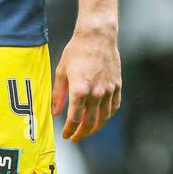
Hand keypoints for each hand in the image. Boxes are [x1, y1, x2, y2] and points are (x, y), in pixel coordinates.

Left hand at [51, 22, 120, 141]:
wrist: (97, 36)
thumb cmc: (76, 51)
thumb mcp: (61, 72)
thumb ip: (58, 94)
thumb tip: (55, 112)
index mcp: (80, 90)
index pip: (74, 119)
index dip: (69, 130)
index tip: (65, 135)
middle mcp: (96, 93)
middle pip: (90, 123)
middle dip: (82, 133)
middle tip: (75, 137)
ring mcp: (109, 90)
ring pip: (104, 117)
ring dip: (95, 127)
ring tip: (87, 130)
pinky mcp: (117, 85)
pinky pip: (114, 106)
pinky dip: (107, 115)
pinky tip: (101, 117)